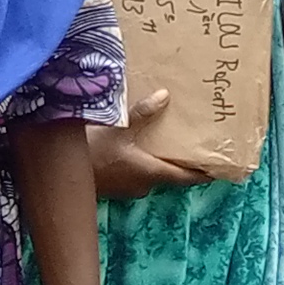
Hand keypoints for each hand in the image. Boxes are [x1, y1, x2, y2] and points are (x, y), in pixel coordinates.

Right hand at [88, 89, 213, 197]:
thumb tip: (165, 95)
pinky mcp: (114, 187)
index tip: (221, 168)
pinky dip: (139, 165)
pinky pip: (134, 175)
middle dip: (178, 162)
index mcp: (153, 172)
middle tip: (187, 146)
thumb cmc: (94, 152)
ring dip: (156, 163)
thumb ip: (143, 113)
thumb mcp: (119, 128)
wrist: (62, 174)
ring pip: (150, 175)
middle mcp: (146, 184)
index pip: (188, 177)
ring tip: (158, 145)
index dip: (205, 173)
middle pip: (170, 175)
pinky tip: (131, 151)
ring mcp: (129, 188)